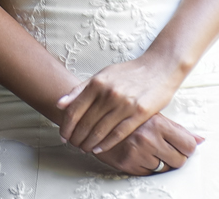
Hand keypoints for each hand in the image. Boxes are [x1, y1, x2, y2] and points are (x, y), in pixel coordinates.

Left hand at [57, 53, 184, 153]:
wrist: (159, 68)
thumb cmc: (128, 73)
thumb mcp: (102, 75)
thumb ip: (80, 89)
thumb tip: (60, 104)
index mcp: (97, 83)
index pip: (74, 110)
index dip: (66, 126)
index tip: (63, 136)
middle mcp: (109, 93)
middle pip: (86, 123)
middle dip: (76, 138)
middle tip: (73, 145)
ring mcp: (125, 104)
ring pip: (100, 130)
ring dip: (89, 143)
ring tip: (84, 149)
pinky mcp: (140, 113)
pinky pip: (119, 133)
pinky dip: (106, 144)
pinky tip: (98, 149)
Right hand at [90, 113, 201, 175]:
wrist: (94, 119)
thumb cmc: (128, 114)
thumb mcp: (154, 115)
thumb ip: (178, 129)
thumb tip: (201, 140)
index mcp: (157, 123)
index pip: (188, 145)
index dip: (187, 147)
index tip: (181, 145)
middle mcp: (148, 138)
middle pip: (179, 160)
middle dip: (175, 156)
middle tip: (165, 148)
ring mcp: (137, 153)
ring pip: (164, 169)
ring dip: (160, 162)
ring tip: (150, 149)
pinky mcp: (128, 165)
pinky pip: (149, 174)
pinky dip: (147, 167)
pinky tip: (140, 154)